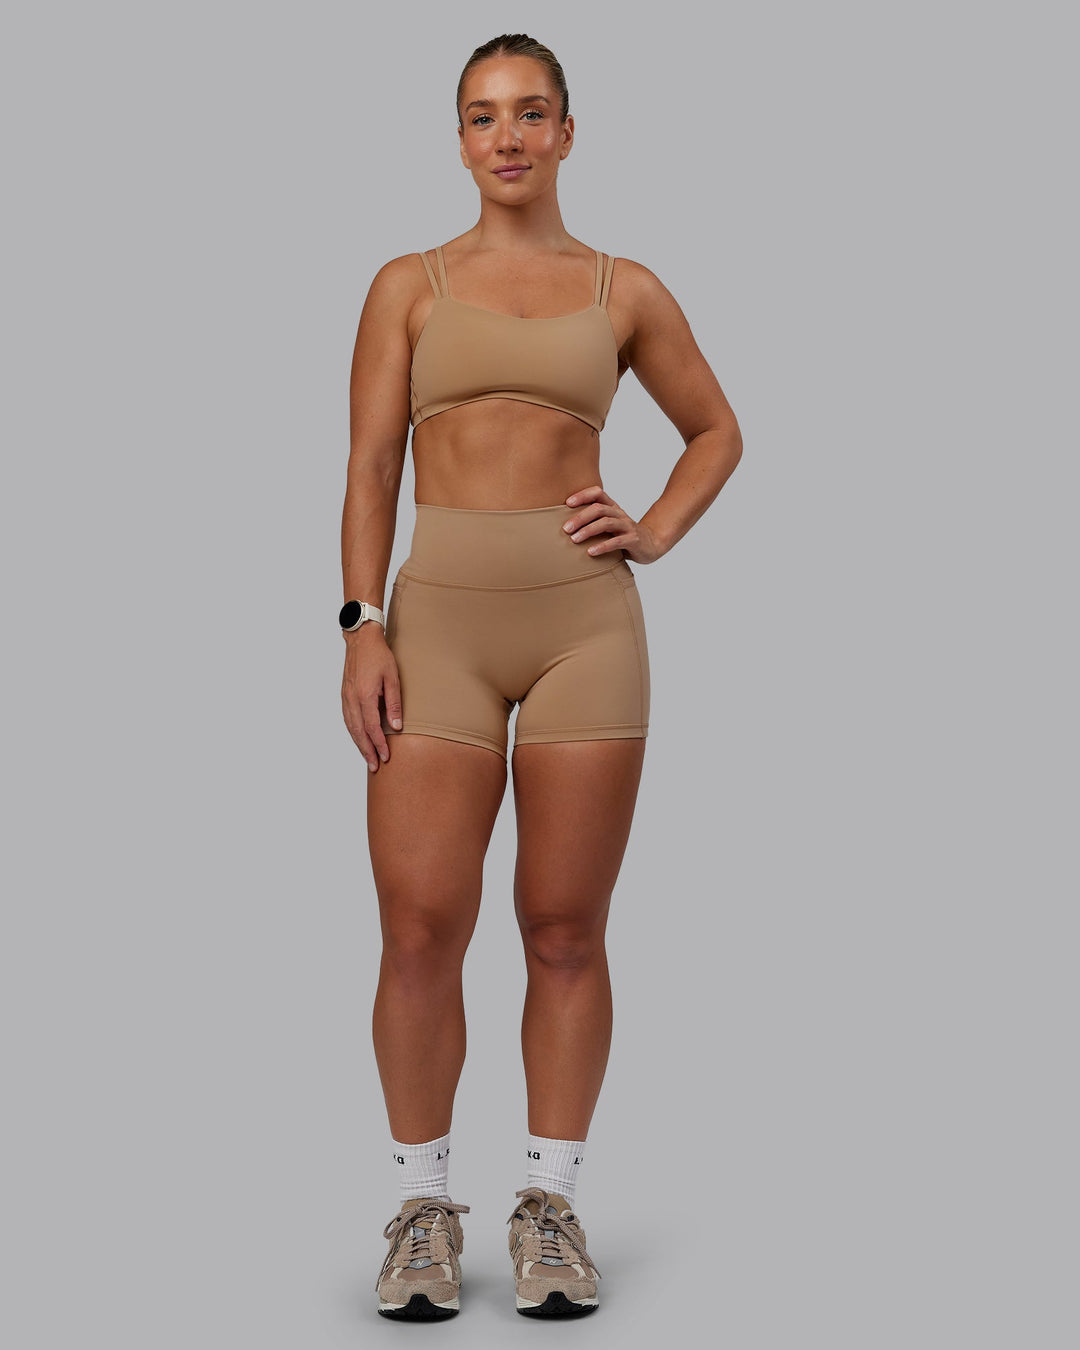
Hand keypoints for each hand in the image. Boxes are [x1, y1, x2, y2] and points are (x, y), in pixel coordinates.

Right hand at [341, 624, 401, 772]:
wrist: (361, 640)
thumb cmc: (379, 656)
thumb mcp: (393, 678)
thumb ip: (394, 704)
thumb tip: (397, 727)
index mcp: (364, 696)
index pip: (372, 727)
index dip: (379, 744)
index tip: (386, 757)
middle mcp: (352, 699)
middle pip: (359, 732)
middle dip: (367, 751)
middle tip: (375, 767)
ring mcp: (346, 697)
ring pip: (351, 728)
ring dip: (359, 745)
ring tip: (368, 758)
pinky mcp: (345, 695)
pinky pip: (348, 719)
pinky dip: (353, 733)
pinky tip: (358, 739)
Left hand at [563, 486, 663, 563]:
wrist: (652, 544)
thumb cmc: (623, 535)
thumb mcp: (608, 525)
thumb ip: (593, 522)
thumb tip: (564, 525)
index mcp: (613, 507)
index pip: (598, 493)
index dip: (583, 495)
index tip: (567, 503)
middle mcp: (619, 514)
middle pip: (598, 509)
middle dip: (580, 518)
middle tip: (566, 529)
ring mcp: (627, 526)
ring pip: (606, 523)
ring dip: (588, 531)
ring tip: (574, 540)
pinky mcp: (633, 540)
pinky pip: (616, 542)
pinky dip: (602, 546)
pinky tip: (590, 552)